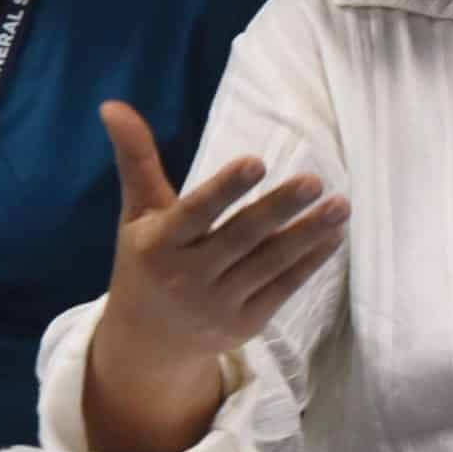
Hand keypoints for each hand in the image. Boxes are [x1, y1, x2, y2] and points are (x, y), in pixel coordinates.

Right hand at [91, 100, 346, 368]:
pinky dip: (310, 263)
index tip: (256, 162)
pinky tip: (333, 236)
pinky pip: (282, 289)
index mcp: (159, 244)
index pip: (196, 212)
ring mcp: (218, 305)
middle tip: (314, 181)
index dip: (226, 189)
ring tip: (341, 206)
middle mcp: (187, 277)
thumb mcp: (136, 215)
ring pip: (269, 264)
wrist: (146, 346)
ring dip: (308, 235)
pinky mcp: (245, 325)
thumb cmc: (145, 263)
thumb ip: (136, 160)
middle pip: (241, 237)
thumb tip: (112, 105)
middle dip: (279, 209)